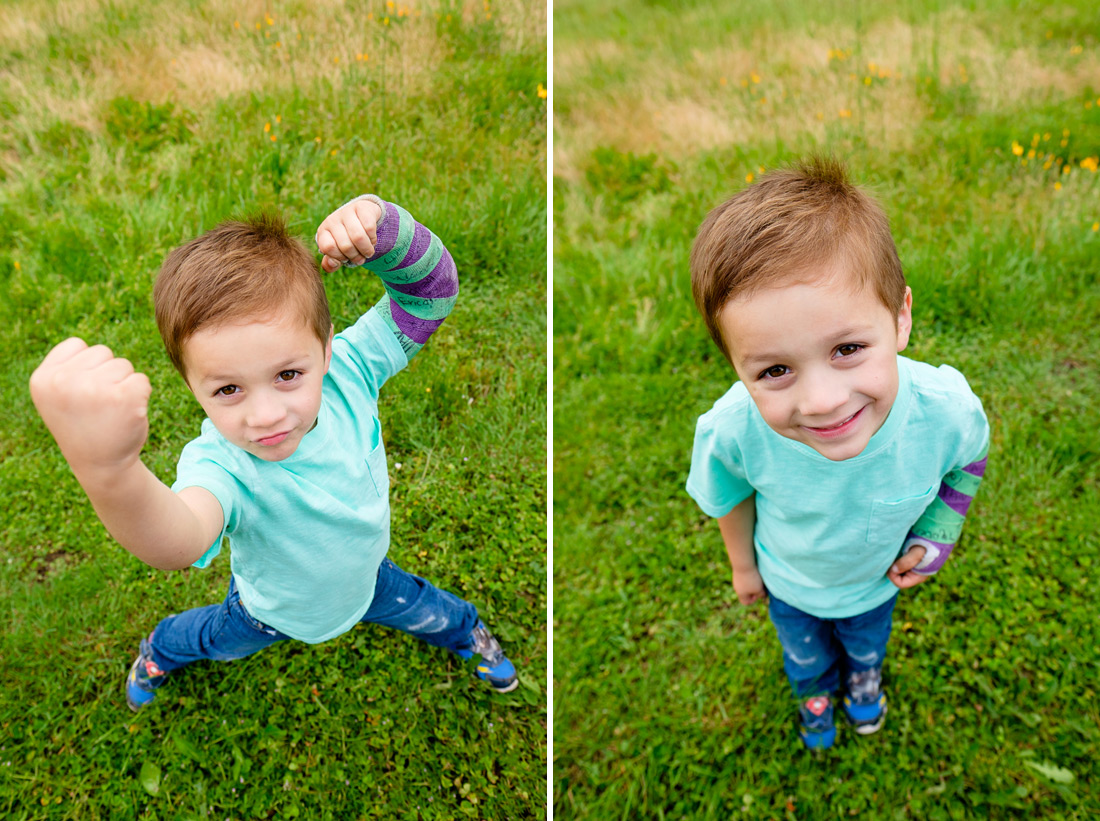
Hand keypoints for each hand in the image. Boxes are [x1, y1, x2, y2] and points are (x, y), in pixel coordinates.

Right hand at [29, 338, 150, 477]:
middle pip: (102, 352)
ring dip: (123, 384)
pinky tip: (127, 414)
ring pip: (123, 364)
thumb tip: (91, 348)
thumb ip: (68, 368)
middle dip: (106, 374)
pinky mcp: (125, 396)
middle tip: (98, 406)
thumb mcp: (59, 395)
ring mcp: (94, 387)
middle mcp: (64, 381)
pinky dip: (140, 394)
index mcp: (43, 378)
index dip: (86, 367)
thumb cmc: (83, 424)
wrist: (102, 465)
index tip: (81, 395)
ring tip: (110, 411)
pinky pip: (141, 379)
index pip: (77, 345)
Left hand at [316, 197, 383, 272]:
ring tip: (368, 252)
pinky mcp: (361, 207)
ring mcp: (346, 212)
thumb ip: (332, 261)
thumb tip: (331, 265)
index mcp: (323, 231)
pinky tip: (372, 239)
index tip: (346, 259)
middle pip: (346, 245)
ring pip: (358, 237)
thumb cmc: (348, 237)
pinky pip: (369, 228)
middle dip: (356, 256)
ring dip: (366, 250)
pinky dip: (373, 239)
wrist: (361, 216)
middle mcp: (332, 220)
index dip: (340, 257)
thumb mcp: (338, 250)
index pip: (328, 248)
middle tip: (361, 258)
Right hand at [732, 566, 766, 605]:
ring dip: (752, 583)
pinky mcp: (737, 573)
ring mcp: (736, 580)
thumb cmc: (752, 579)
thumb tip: (763, 597)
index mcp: (741, 594)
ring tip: (757, 579)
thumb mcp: (759, 589)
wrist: (743, 564)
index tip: (758, 593)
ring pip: (745, 585)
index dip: (753, 600)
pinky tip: (754, 573)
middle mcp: (737, 588)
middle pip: (746, 593)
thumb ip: (762, 595)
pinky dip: (749, 577)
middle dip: (754, 591)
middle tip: (759, 586)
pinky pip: (744, 578)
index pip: (746, 602)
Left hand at [887, 545, 930, 588]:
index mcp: (918, 577)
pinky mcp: (913, 563)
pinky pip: (902, 567)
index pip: (900, 583)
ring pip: (900, 573)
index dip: (893, 576)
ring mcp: (915, 570)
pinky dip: (897, 562)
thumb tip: (893, 570)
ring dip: (895, 566)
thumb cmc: (928, 545)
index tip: (891, 564)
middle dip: (893, 571)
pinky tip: (898, 555)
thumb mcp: (916, 552)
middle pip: (899, 579)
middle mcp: (916, 575)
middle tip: (891, 560)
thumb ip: (906, 562)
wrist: (936, 537)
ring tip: (895, 556)